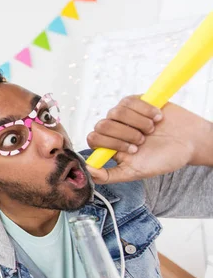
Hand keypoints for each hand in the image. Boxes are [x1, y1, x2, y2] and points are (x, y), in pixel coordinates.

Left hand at [86, 96, 200, 183]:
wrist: (189, 142)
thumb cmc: (161, 159)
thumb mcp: (134, 172)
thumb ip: (109, 176)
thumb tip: (87, 171)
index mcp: (109, 145)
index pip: (93, 138)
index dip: (110, 143)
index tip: (133, 150)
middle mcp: (112, 128)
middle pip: (102, 125)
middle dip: (125, 134)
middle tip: (143, 141)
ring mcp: (123, 114)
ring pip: (116, 112)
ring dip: (137, 123)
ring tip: (151, 130)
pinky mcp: (135, 101)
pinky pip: (129, 101)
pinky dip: (146, 111)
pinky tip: (158, 118)